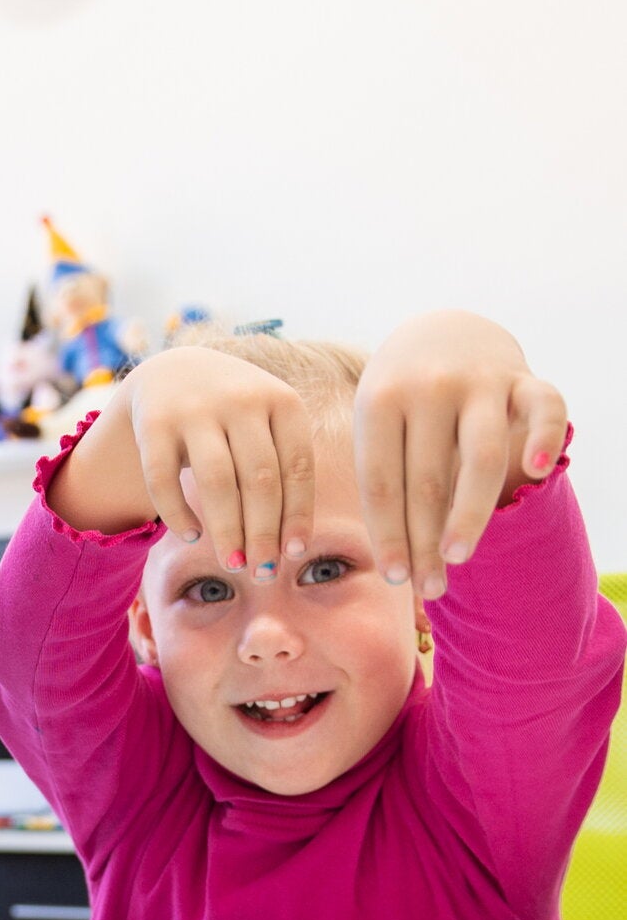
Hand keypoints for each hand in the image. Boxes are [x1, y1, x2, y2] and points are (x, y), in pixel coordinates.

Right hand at [47, 346, 315, 576]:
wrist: (173, 373)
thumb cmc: (235, 417)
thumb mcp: (270, 425)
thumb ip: (286, 469)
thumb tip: (294, 548)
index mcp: (282, 400)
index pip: (297, 469)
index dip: (297, 516)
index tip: (294, 554)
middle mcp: (240, 398)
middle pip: (258, 479)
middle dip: (262, 533)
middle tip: (262, 573)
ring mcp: (194, 407)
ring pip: (216, 481)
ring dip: (226, 530)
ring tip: (232, 565)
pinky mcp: (153, 421)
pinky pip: (164, 479)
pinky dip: (178, 514)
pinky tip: (192, 536)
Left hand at [354, 310, 564, 598]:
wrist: (440, 331)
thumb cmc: (401, 401)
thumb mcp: (376, 426)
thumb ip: (385, 477)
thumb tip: (393, 561)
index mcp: (379, 401)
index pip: (381, 481)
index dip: (388, 534)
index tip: (394, 578)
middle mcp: (427, 388)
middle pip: (427, 479)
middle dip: (426, 540)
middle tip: (429, 587)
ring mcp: (478, 380)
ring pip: (481, 455)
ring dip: (470, 512)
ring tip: (459, 557)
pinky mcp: (523, 376)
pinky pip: (544, 406)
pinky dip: (543, 436)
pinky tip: (537, 471)